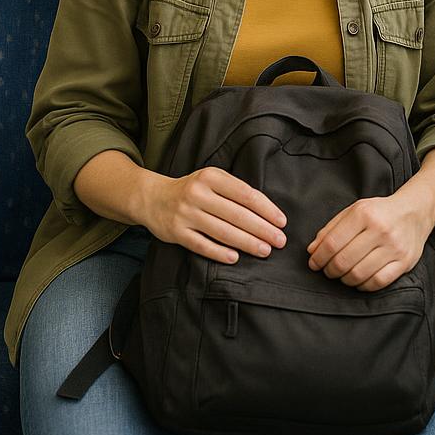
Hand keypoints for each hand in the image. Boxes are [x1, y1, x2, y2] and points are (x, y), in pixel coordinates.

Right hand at [143, 167, 286, 264]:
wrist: (153, 197)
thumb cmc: (192, 190)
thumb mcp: (212, 179)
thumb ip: (234, 190)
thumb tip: (266, 212)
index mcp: (211, 177)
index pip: (246, 194)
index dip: (266, 209)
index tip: (281, 222)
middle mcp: (198, 193)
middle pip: (237, 215)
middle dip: (262, 229)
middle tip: (280, 241)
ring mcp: (186, 214)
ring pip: (222, 231)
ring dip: (247, 243)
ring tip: (265, 250)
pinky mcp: (177, 232)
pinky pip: (202, 245)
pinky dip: (219, 253)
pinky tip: (235, 258)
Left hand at [306, 191, 434, 291]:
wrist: (414, 212)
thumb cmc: (379, 212)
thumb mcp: (353, 211)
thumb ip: (331, 229)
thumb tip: (312, 250)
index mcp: (363, 214)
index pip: (332, 243)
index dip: (319, 257)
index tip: (314, 263)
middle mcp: (380, 230)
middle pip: (344, 260)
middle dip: (330, 270)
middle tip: (328, 271)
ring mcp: (394, 247)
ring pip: (359, 274)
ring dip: (345, 279)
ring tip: (343, 275)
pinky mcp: (404, 262)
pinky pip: (378, 282)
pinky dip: (363, 285)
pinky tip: (359, 280)